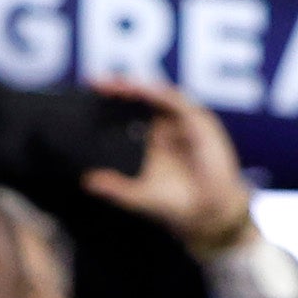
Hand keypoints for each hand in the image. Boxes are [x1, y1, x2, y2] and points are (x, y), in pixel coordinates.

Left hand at [79, 77, 255, 255]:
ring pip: (157, 95)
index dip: (110, 104)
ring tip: (117, 84)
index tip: (88, 97)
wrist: (209, 214)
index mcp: (150, 139)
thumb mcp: (141, 196)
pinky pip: (178, 103)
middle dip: (119, 87)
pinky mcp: (200, 122)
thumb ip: (116, 188)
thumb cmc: (177, 204)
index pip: (127, 113)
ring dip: (138, 87)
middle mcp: (166, 126)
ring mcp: (182, 122)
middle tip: (97, 83)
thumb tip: (87, 181)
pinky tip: (145, 92)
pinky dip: (161, 95)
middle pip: (140, 99)